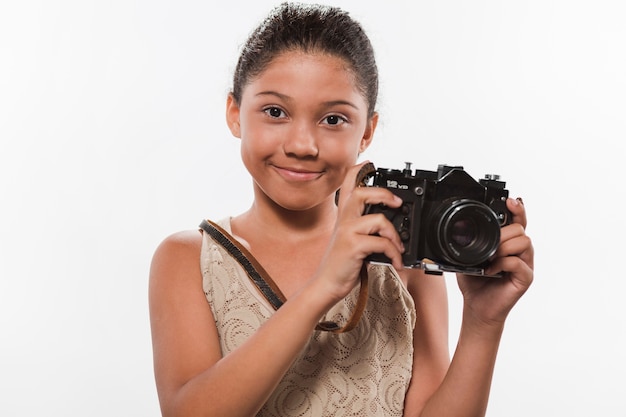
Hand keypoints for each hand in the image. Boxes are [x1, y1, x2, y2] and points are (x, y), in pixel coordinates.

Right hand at [314, 162, 404, 301]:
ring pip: (378, 219)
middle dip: (383, 194)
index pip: (347, 185)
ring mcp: (347, 232)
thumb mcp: (351, 240)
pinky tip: (396, 261)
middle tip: (397, 203)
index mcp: (343, 216)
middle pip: (360, 192)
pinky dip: (394, 253)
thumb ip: (364, 228)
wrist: (327, 284)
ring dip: (394, 235)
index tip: (370, 163)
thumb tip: (389, 224)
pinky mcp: (353, 246)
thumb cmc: (342, 264)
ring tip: (398, 247)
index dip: (358, 170)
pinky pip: (381, 243)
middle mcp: (343, 220)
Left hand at [457, 197, 533, 326]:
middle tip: (489, 246)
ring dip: (503, 247)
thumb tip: (460, 228)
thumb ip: (471, 241)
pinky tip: (490, 270)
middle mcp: (520, 251)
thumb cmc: (475, 282)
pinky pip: (519, 263)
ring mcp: (525, 264)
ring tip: (490, 258)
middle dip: (503, 233)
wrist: (477, 307)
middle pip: (520, 228)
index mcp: (509, 243)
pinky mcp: (525, 278)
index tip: (509, 200)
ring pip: (523, 242)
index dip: (517, 208)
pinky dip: (502, 264)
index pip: (518, 220)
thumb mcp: (469, 256)